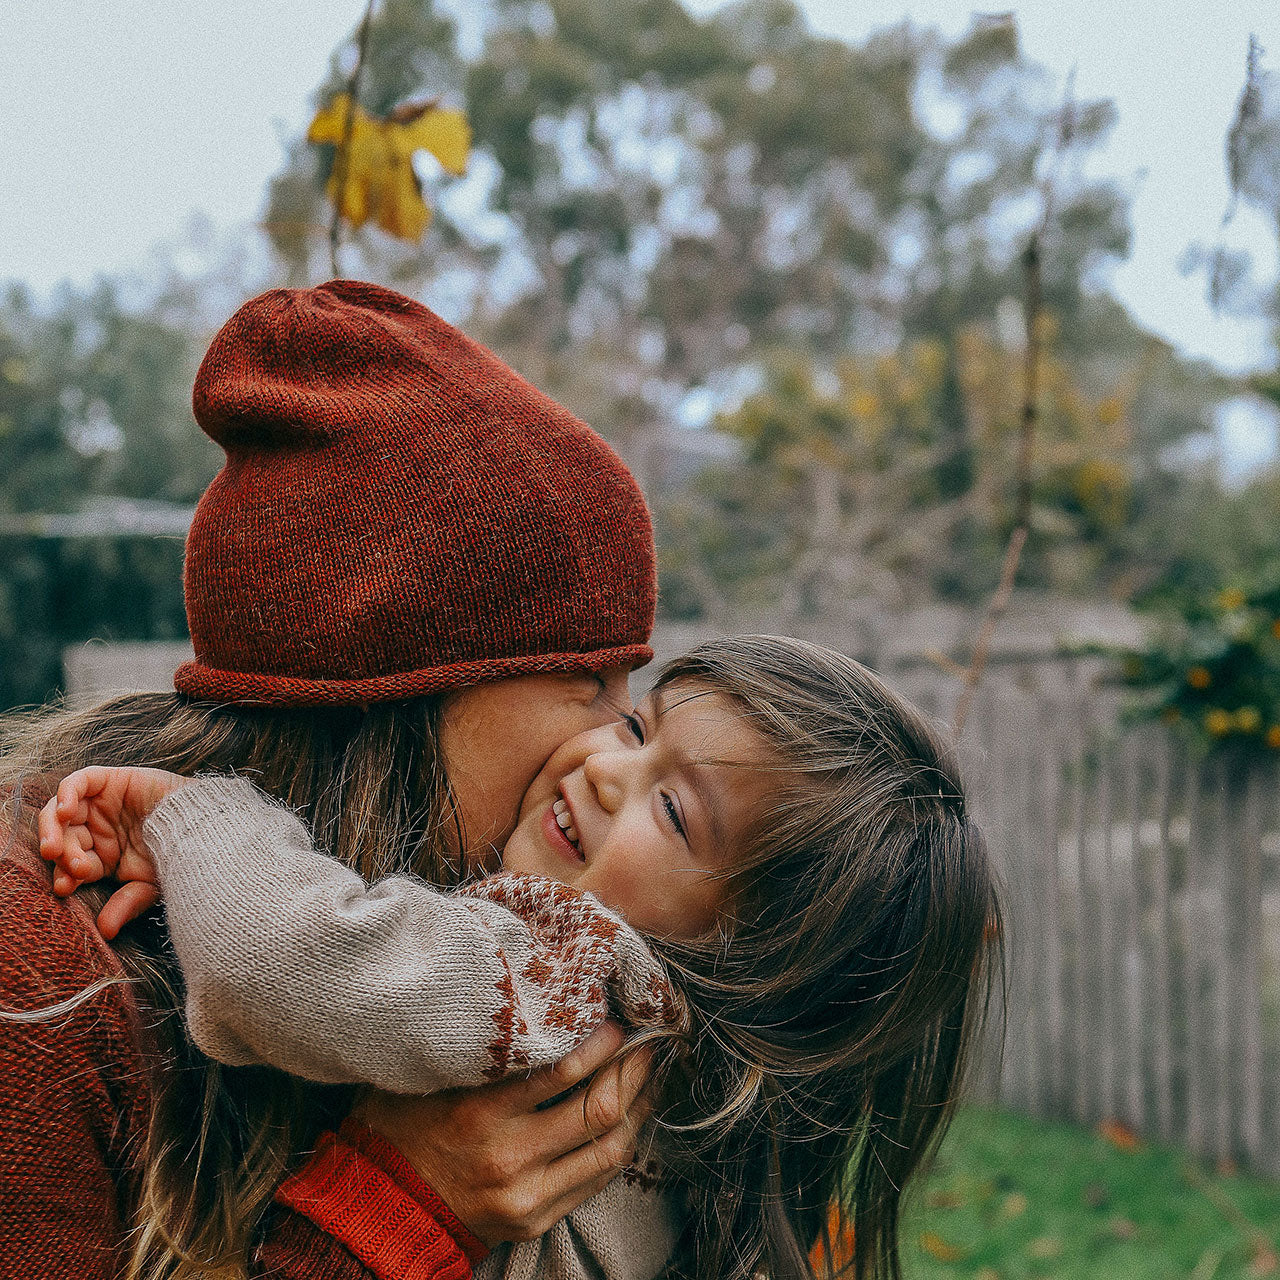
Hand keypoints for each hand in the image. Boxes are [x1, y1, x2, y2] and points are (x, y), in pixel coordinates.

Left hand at [38, 765, 186, 938]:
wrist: (203, 824)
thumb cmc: (181, 855)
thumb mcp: (149, 885)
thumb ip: (125, 904)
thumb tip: (105, 932)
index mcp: (103, 854)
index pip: (71, 863)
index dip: (64, 875)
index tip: (66, 888)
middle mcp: (97, 827)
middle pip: (62, 837)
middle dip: (59, 854)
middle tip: (69, 867)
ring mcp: (101, 802)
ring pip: (61, 811)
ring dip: (53, 829)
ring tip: (54, 847)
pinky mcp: (109, 780)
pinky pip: (78, 782)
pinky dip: (67, 794)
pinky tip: (67, 812)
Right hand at [352, 1022, 652, 1246]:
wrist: (383, 1203)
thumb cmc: (406, 1122)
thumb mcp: (435, 1075)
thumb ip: (485, 1048)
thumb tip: (537, 999)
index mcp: (479, 1112)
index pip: (562, 1072)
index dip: (601, 1044)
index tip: (615, 1022)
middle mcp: (509, 1156)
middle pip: (598, 1110)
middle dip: (633, 1071)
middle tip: (648, 1042)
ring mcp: (527, 1194)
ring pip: (610, 1149)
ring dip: (638, 1108)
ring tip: (648, 1076)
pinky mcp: (537, 1219)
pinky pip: (596, 1180)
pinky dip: (620, 1144)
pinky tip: (630, 1117)